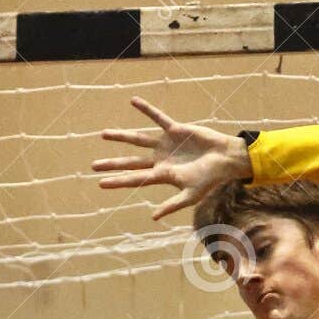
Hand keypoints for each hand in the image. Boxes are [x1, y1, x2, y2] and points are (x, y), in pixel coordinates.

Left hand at [92, 97, 251, 219]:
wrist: (225, 159)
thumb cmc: (210, 180)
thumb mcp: (191, 196)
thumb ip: (172, 205)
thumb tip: (154, 217)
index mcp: (163, 175)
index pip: (135, 179)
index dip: (117, 181)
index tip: (100, 183)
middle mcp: (161, 159)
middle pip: (131, 162)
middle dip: (113, 164)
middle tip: (93, 166)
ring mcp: (166, 144)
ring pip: (138, 139)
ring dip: (121, 136)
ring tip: (103, 135)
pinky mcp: (175, 130)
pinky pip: (157, 118)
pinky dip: (146, 110)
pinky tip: (133, 101)